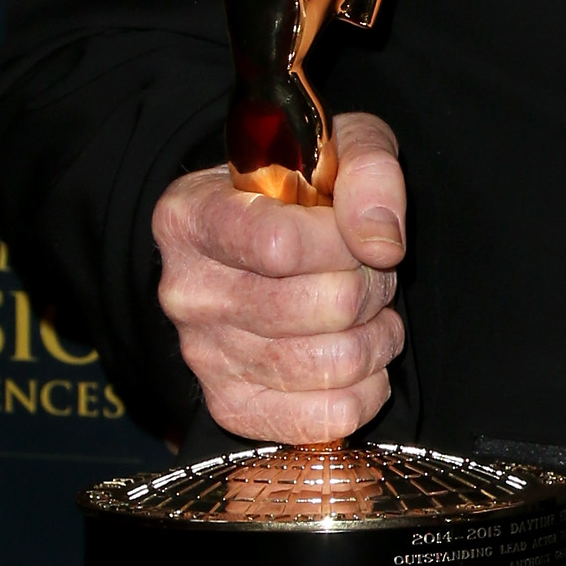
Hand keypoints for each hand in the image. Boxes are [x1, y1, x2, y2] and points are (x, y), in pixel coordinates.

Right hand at [151, 111, 407, 444]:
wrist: (273, 241)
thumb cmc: (306, 189)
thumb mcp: (342, 146)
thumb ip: (369, 172)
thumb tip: (380, 244)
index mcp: (191, 216)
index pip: (279, 244)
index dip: (344, 242)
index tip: (359, 233)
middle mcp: (185, 291)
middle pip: (320, 306)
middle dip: (373, 286)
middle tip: (369, 271)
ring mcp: (203, 355)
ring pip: (333, 363)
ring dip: (377, 336)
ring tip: (367, 311)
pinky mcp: (232, 406)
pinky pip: (325, 419)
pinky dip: (366, 390)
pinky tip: (358, 355)